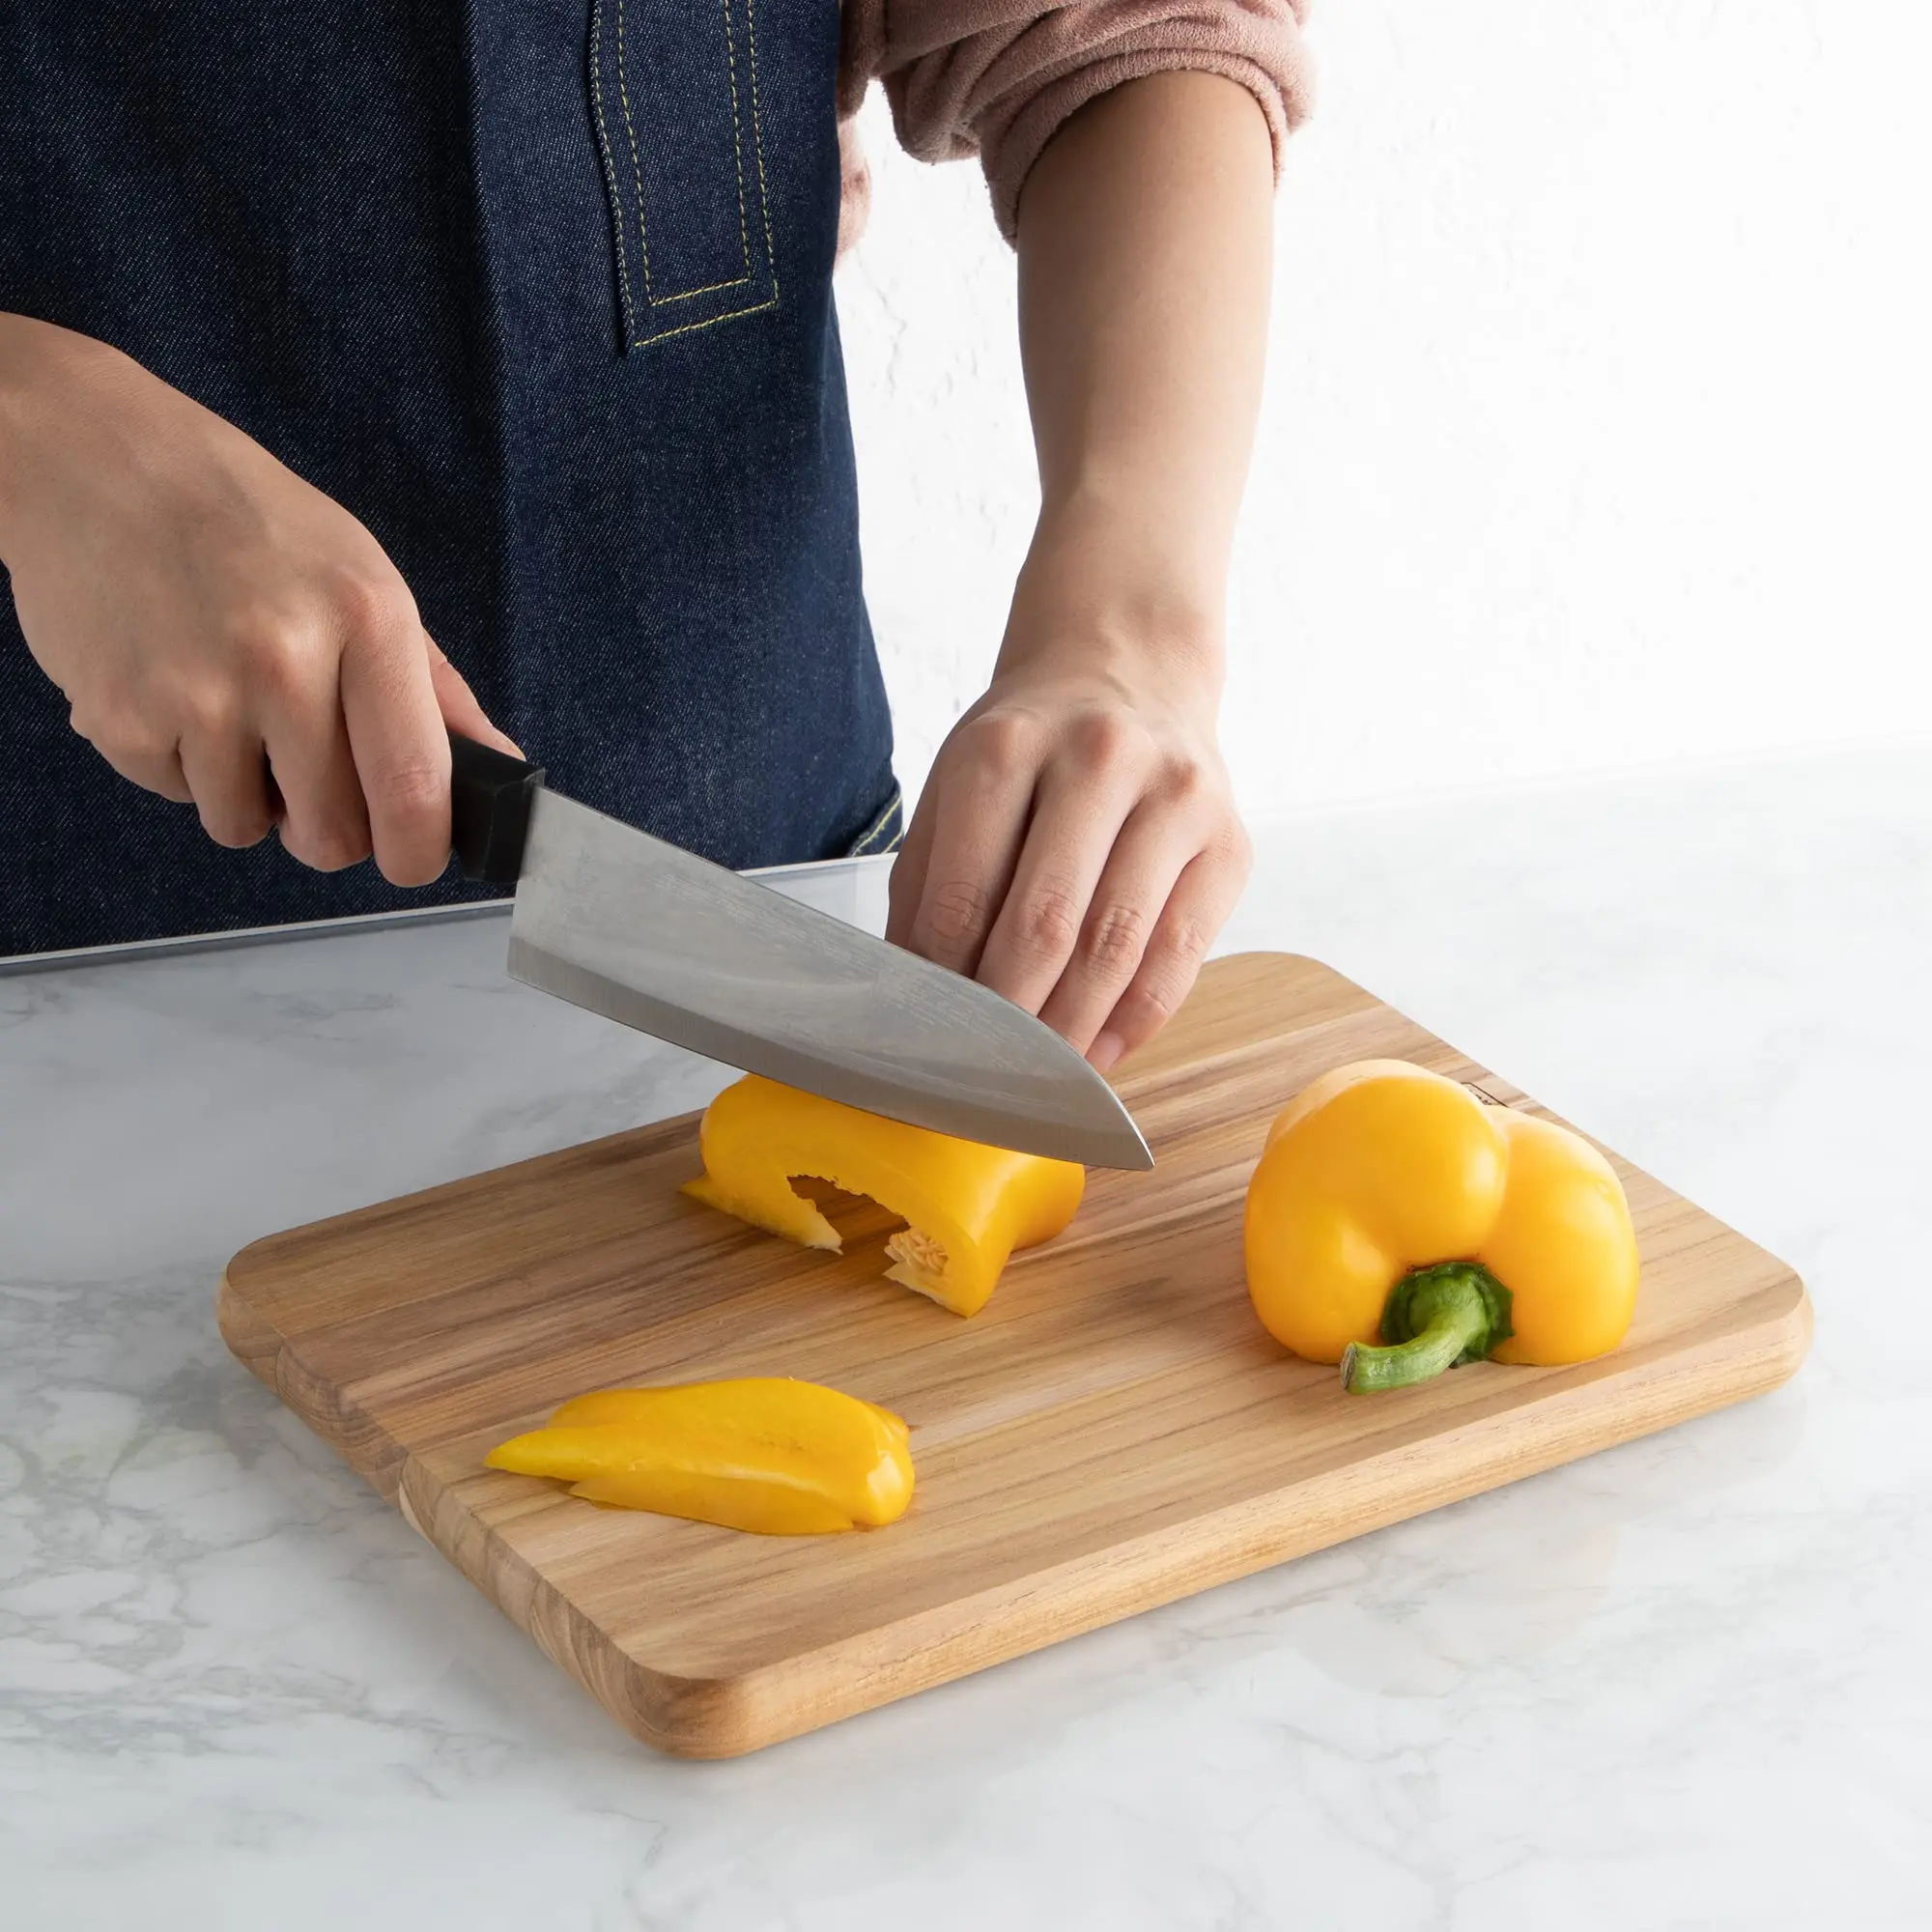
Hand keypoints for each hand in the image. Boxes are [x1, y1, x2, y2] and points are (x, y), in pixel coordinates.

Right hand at [0, 314, 518, 883]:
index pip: (413, 786)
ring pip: (246, 828)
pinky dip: (183, 765)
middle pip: (333, 834)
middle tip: (311, 772)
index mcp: (366, 621)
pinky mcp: (119, 718)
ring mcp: (196, 693)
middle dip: (330, 827)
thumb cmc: (251, 525)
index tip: (413, 861)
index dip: (418, 850)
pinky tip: (176, 688)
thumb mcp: (366, 582)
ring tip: (234, 707)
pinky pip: (178, 798)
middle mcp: (284, 660)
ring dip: (249, 794)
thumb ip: (435, 690)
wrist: (97, 462)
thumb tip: (500, 770)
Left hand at [887, 589, 1250, 1070]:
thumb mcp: (959, 785)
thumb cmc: (1032, 747)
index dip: (944, 981)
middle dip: (1009, 1016)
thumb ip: (932, 884)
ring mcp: (1175, 797)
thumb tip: (917, 1000)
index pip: (963, 894)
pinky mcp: (1230, 840)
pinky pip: (1181, 957)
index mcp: (1006, 745)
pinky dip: (1136, 1021)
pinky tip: (1101, 1050)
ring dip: (1072, 1030)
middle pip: (1044, 924)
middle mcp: (1098, 758)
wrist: (1130, 669)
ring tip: (1041, 1074)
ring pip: (1117, 948)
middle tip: (985, 1070)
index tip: (932, 1034)